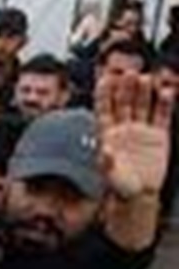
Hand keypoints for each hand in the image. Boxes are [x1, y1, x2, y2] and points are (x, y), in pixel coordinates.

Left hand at [96, 73, 174, 201]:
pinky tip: (165, 91)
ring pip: (143, 105)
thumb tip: (103, 150)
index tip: (106, 78)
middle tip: (128, 72)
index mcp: (107, 134)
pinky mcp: (159, 136)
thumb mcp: (110, 175)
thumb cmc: (119, 186)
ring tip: (146, 78)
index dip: (105, 94)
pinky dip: (164, 104)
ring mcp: (142, 130)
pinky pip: (162, 116)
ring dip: (144, 92)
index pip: (104, 109)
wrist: (139, 195)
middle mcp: (124, 128)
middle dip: (125, 88)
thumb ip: (106, 162)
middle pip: (124, 102)